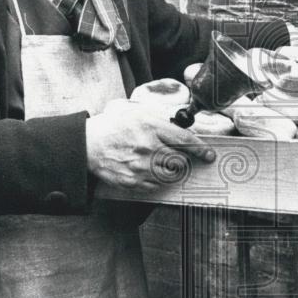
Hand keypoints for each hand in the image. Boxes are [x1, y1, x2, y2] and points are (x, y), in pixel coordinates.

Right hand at [85, 98, 216, 189]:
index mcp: (151, 126)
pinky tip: (147, 171)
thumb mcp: (137, 112)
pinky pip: (155, 185)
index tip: (209, 155)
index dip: (201, 149)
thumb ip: (161, 118)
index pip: (185, 140)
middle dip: (182, 160)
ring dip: (170, 170)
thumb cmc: (114, 126)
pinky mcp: (133, 181)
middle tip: (175, 157)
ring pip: (170, 175)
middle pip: (180, 160)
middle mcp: (148, 147)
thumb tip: (183, 125)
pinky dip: (156, 180)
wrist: (88, 144)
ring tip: (159, 163)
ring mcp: (140, 166)